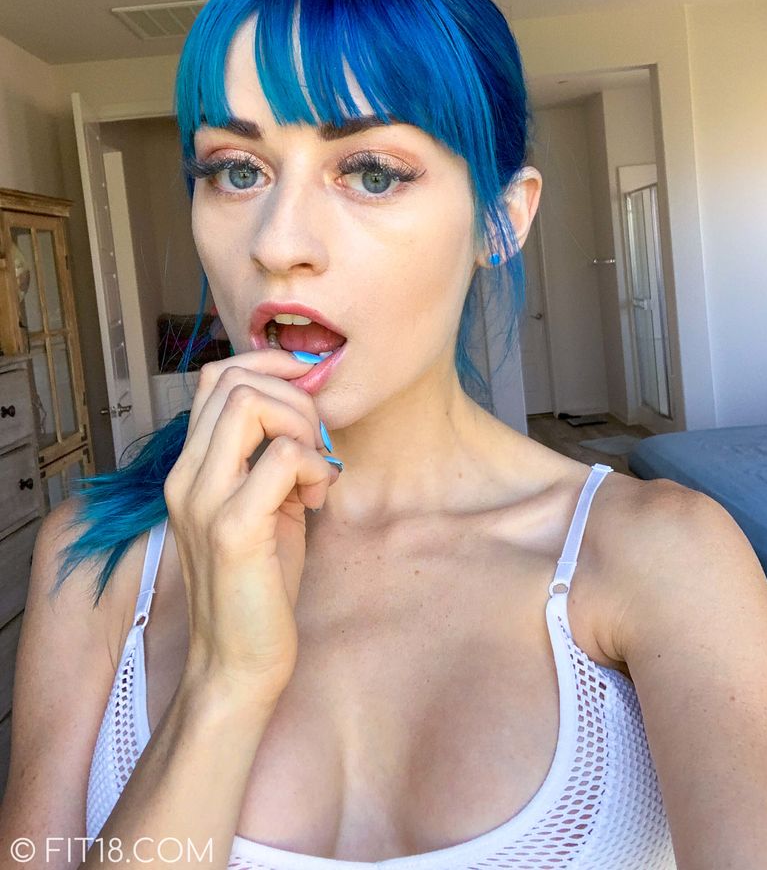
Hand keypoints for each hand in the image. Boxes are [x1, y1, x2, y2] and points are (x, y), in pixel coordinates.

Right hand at [163, 349, 340, 708]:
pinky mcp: (233, 529)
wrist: (236, 662)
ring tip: (313, 472)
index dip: (268, 366)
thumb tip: (304, 410)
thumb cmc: (257, 584)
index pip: (215, 377)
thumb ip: (267, 457)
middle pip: (234, 381)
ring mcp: (204, 501)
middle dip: (294, 397)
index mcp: (189, 469)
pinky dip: (313, 467)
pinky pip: (282, 458)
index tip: (307, 391)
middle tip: (316, 446)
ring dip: (301, 426)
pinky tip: (316, 499)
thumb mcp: (261, 505)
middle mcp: (186, 477)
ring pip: (250, 404)